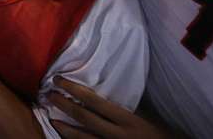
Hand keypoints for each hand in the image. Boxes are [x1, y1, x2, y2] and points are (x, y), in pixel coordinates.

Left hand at [48, 78, 172, 138]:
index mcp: (128, 120)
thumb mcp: (147, 118)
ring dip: (65, 130)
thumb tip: (103, 93)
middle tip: (48, 95)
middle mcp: (118, 135)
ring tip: (52, 120)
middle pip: (84, 119)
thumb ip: (126, 108)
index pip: (94, 101)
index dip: (73, 89)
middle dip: (63, 106)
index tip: (58, 79)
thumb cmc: (164, 135)